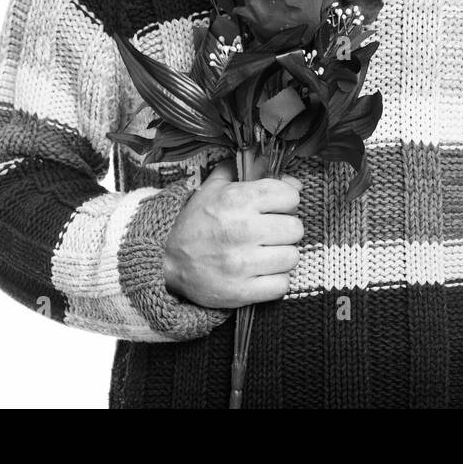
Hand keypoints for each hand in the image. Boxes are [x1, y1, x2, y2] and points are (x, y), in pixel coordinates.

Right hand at [163, 157, 302, 308]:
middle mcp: (241, 229)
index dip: (286, 202)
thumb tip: (291, 177)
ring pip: (292, 257)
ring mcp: (241, 263)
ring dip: (281, 256)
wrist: (167, 262)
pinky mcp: (241, 291)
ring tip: (264, 254)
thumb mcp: (216, 188)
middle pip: (295, 228)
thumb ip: (251, 171)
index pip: (291, 196)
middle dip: (285, 230)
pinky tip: (260, 274)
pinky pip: (281, 285)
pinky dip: (275, 281)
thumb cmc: (198, 222)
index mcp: (237, 200)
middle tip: (269, 233)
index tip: (275, 208)